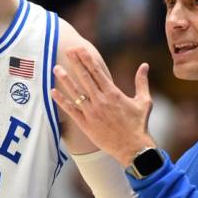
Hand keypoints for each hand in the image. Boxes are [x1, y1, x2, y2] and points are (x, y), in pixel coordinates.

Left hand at [51, 47, 155, 166]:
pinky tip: (53, 92)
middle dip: (75, 63)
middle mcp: (100, 100)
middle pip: (85, 77)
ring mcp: (92, 112)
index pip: (97, 72)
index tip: (80, 49)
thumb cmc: (139, 125)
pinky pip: (71, 111)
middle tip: (67, 50)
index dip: (87, 59)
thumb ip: (142, 82)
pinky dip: (62, 101)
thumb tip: (145, 65)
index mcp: (113, 93)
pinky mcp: (86, 124)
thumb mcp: (144, 101)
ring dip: (65, 79)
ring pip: (75, 92)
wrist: (133, 148)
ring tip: (56, 68)